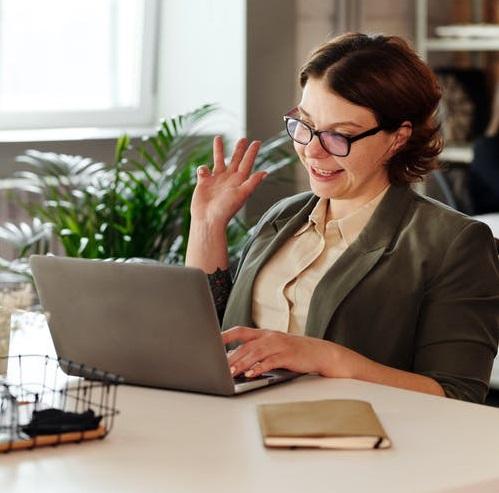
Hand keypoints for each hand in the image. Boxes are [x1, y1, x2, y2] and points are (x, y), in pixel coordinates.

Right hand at [190, 136, 266, 225]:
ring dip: (219, 150)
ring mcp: (216, 180)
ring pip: (218, 161)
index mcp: (239, 181)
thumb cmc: (226, 210)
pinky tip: (203, 172)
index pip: (247, 163)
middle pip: (235, 160)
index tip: (257, 142)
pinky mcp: (204, 183)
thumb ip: (252, 183)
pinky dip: (202, 168)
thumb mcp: (241, 195)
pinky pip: (203, 170)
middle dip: (239, 149)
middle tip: (243, 138)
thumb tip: (265, 172)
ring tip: (218, 138)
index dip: (252, 152)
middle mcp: (228, 179)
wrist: (208, 219)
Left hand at [222, 326, 350, 377]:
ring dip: (242, 363)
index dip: (225, 335)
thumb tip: (236, 362)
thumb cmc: (294, 352)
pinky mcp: (288, 355)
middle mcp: (270, 336)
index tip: (211, 341)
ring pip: (256, 353)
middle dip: (231, 356)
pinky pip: (271, 361)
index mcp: (264, 333)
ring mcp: (279, 345)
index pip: (240, 331)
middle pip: (246, 345)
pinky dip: (259, 368)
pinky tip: (251, 374)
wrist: (320, 353)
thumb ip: (257, 352)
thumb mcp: (274, 347)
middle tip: (216, 366)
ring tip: (230, 372)